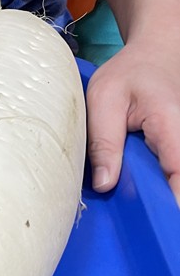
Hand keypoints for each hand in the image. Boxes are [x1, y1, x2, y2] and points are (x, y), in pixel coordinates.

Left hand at [86, 38, 179, 202]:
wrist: (159, 54)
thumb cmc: (131, 71)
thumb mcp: (105, 97)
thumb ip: (104, 141)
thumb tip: (104, 185)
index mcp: (172, 128)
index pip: (179, 175)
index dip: (168, 204)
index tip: (151, 222)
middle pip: (176, 184)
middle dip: (156, 201)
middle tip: (129, 210)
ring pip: (173, 180)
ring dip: (154, 191)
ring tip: (133, 194)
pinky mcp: (178, 152)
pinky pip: (170, 175)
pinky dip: (156, 183)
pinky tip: (139, 182)